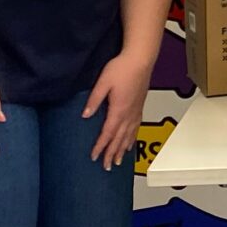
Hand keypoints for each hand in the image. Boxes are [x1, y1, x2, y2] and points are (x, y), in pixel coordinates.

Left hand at [85, 54, 153, 169]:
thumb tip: (86, 115)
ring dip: (123, 149)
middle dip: (112, 153)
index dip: (101, 146)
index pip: (108, 133)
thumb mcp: (103, 83)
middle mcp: (128, 114)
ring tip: (118, 161)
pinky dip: (132, 138)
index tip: (95, 157)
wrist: (140, 59)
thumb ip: (94, 100)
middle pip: (119, 139)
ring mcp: (135, 111)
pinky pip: (136, 127)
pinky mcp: (139, 106)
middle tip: (107, 166)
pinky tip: (130, 142)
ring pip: (129, 135)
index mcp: (118, 110)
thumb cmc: (122, 68)